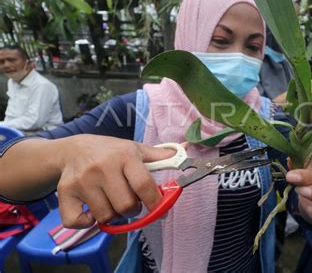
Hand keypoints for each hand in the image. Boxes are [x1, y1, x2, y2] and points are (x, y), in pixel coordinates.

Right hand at [56, 134, 174, 227]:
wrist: (73, 150)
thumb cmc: (110, 151)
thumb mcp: (135, 149)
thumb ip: (159, 156)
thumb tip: (185, 151)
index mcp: (124, 155)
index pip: (144, 185)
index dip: (155, 202)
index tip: (159, 208)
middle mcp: (102, 167)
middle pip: (126, 206)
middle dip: (133, 209)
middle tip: (129, 202)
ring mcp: (82, 181)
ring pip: (106, 216)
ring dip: (113, 215)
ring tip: (111, 201)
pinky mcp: (65, 193)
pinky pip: (79, 221)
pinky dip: (87, 222)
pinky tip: (92, 210)